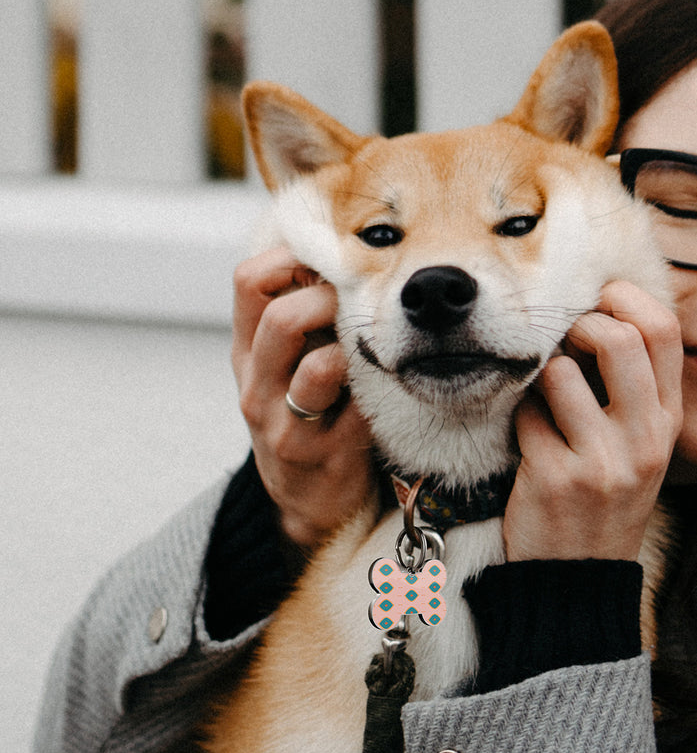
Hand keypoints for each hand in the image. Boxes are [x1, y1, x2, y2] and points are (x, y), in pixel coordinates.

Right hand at [232, 247, 373, 548]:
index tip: (329, 259)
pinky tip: (394, 382)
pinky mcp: (327, 456)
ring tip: (376, 345)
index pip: (248, 281)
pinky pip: (360, 411)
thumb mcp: (283, 366)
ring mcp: (288, 426)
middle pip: (282, 319)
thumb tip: (339, 251)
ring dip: (356, 347)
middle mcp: (258, 387)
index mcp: (246, 353)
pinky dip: (380, 390)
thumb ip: (299, 317)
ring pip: (319, 368)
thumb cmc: (306, 416)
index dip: (292, 257)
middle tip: (360, 303)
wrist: (305, 501)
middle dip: (330, 298)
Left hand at [503, 281, 682, 562]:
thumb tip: (597, 312)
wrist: (581, 579)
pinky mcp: (557, 478)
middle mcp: (645, 437)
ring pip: (558, 372)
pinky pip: (525, 415)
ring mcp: (602, 460)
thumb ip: (633, 389)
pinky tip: (528, 443)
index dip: (623, 300)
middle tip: (562, 345)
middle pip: (618, 338)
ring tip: (542, 402)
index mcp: (669, 420)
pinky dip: (519, 420)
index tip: (595, 305)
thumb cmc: (605, 500)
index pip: (664, 329)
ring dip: (538, 378)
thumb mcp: (641, 447)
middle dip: (578, 326)